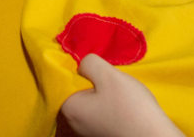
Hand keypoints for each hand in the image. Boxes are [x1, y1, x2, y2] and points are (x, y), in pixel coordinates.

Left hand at [59, 54, 183, 136]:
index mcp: (69, 108)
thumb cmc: (131, 108)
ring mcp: (87, 131)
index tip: (91, 64)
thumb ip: (89, 63)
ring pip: (89, 102)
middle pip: (75, 91)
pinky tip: (122, 103)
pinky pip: (98, 114)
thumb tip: (82, 65)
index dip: (76, 68)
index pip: (62, 81)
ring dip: (100, 94)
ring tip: (118, 91)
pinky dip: (107, 105)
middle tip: (108, 77)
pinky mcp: (102, 134)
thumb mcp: (108, 75)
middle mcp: (74, 123)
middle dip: (89, 81)